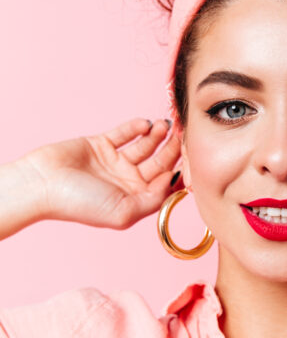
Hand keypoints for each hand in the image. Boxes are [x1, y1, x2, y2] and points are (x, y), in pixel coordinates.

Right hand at [20, 118, 182, 229]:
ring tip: (165, 125)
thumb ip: (153, 200)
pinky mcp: (101, 144)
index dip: (181, 168)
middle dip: (173, 148)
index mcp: (136, 198)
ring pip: (146, 145)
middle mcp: (128, 181)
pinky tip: (145, 124)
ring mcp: (115, 162)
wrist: (41, 185)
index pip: (166, 182)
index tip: (193, 154)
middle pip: (160, 162)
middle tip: (182, 133)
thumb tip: (175, 182)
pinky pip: (125, 133)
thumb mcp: (123, 212)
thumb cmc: (79, 204)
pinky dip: (136, 127)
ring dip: (158, 135)